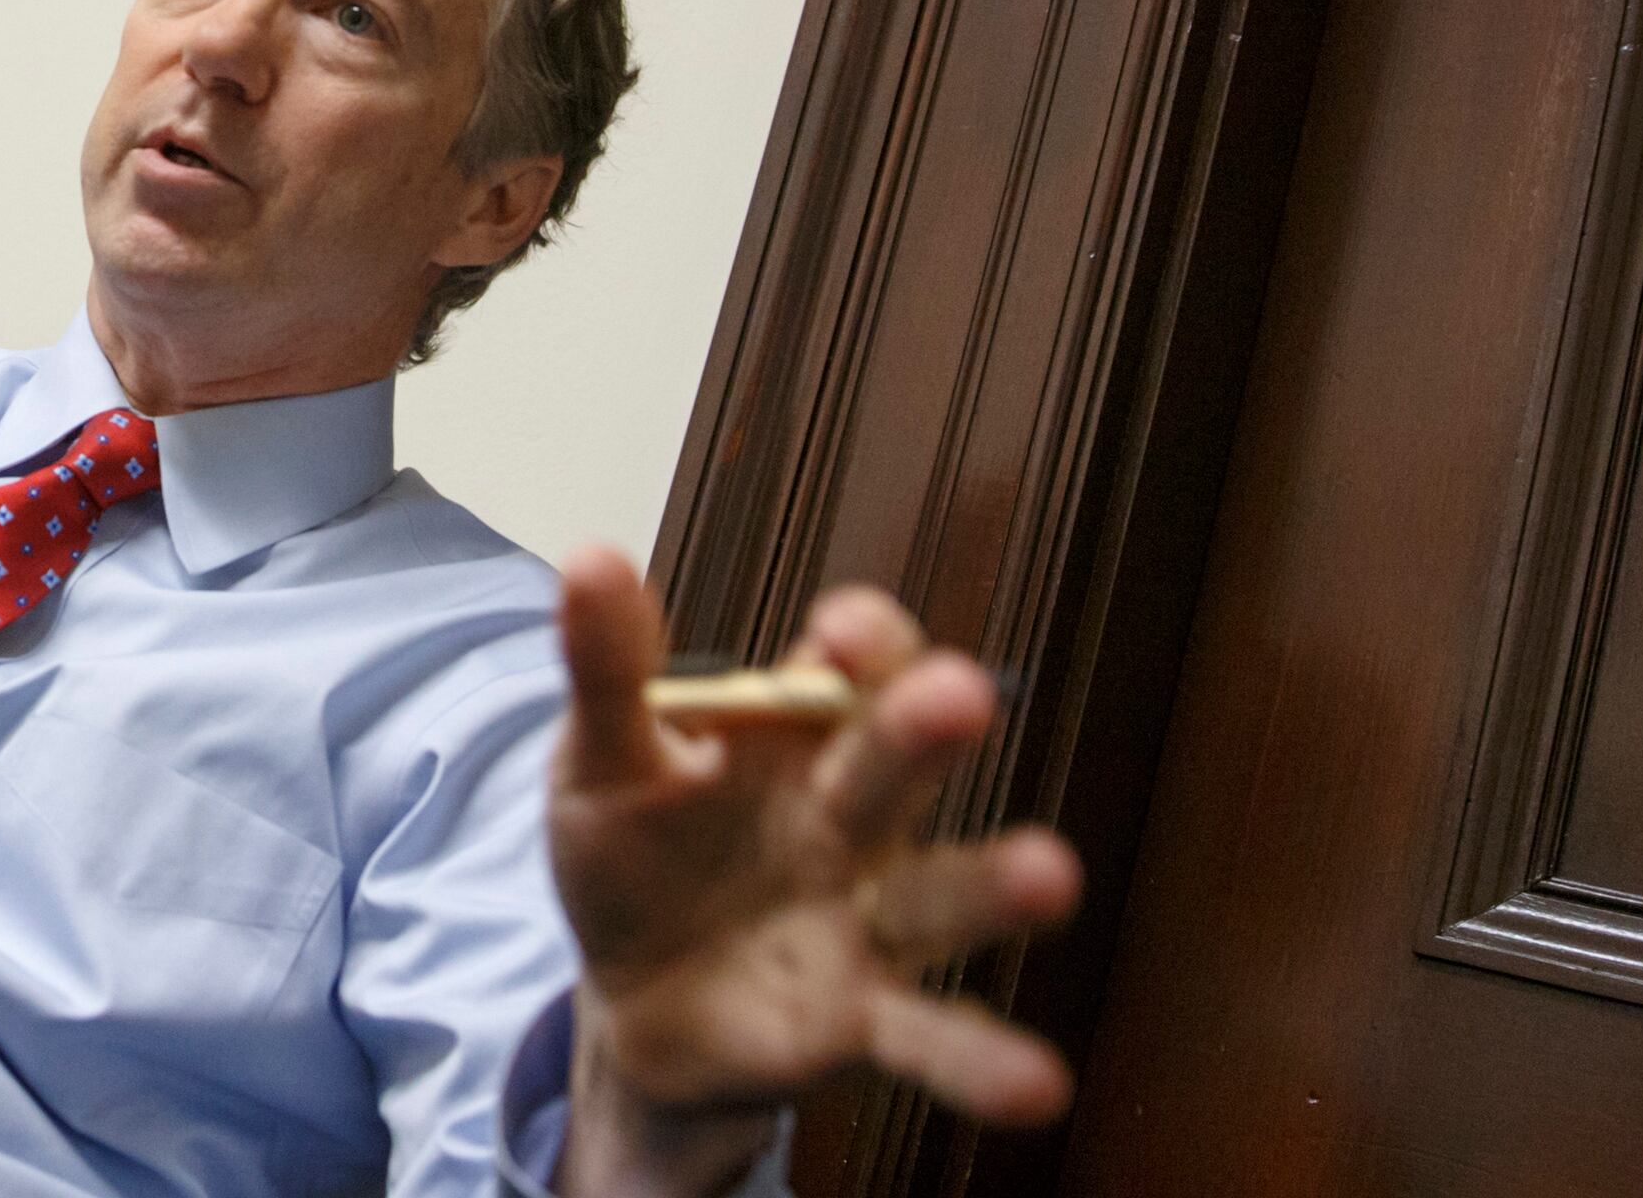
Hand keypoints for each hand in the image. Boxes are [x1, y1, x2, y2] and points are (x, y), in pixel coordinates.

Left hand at [545, 553, 1079, 1190]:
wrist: (629, 1000)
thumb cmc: (636, 854)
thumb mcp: (603, 762)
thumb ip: (608, 673)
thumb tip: (590, 558)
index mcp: (791, 734)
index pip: (847, 668)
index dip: (859, 643)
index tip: (841, 634)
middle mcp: (852, 815)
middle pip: (895, 762)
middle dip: (922, 728)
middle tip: (960, 695)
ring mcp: (867, 917)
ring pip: (942, 892)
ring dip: (997, 882)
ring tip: (1053, 876)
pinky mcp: (862, 1015)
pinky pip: (928, 1035)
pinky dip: (979, 1059)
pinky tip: (1039, 1083)